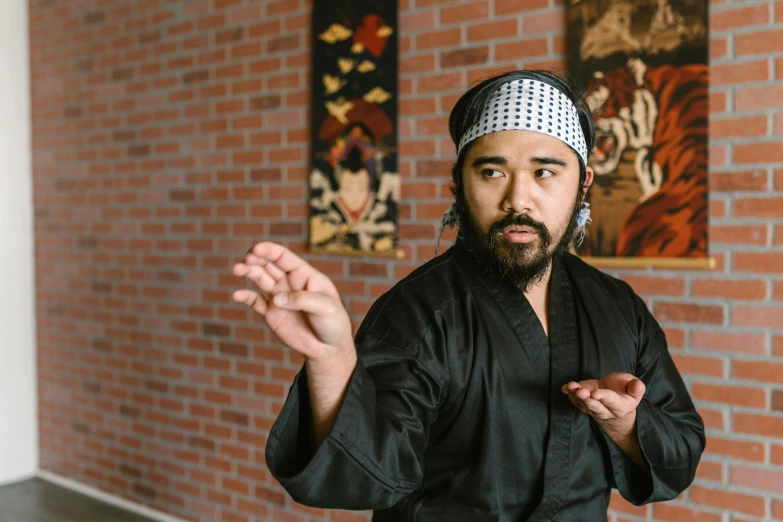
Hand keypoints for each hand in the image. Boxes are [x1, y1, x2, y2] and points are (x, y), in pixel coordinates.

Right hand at [231, 241, 353, 360]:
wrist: (329, 348)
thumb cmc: (333, 322)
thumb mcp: (326, 307)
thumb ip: (302, 300)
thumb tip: (277, 298)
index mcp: (304, 275)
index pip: (284, 257)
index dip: (269, 251)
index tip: (256, 249)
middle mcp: (289, 283)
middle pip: (268, 265)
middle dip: (256, 259)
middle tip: (246, 260)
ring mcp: (279, 297)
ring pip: (260, 279)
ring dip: (248, 272)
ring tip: (237, 269)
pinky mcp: (271, 313)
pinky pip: (255, 302)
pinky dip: (245, 297)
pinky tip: (236, 295)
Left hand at [561, 372, 645, 427]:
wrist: (616, 400)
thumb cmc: (626, 391)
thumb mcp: (636, 389)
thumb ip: (637, 388)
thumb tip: (637, 385)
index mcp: (620, 407)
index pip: (610, 401)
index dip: (602, 397)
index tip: (595, 393)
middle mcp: (605, 411)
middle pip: (594, 406)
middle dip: (586, 398)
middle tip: (580, 391)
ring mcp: (592, 408)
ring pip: (582, 403)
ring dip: (575, 395)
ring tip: (571, 386)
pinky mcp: (582, 403)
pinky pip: (574, 401)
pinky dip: (569, 394)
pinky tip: (565, 388)